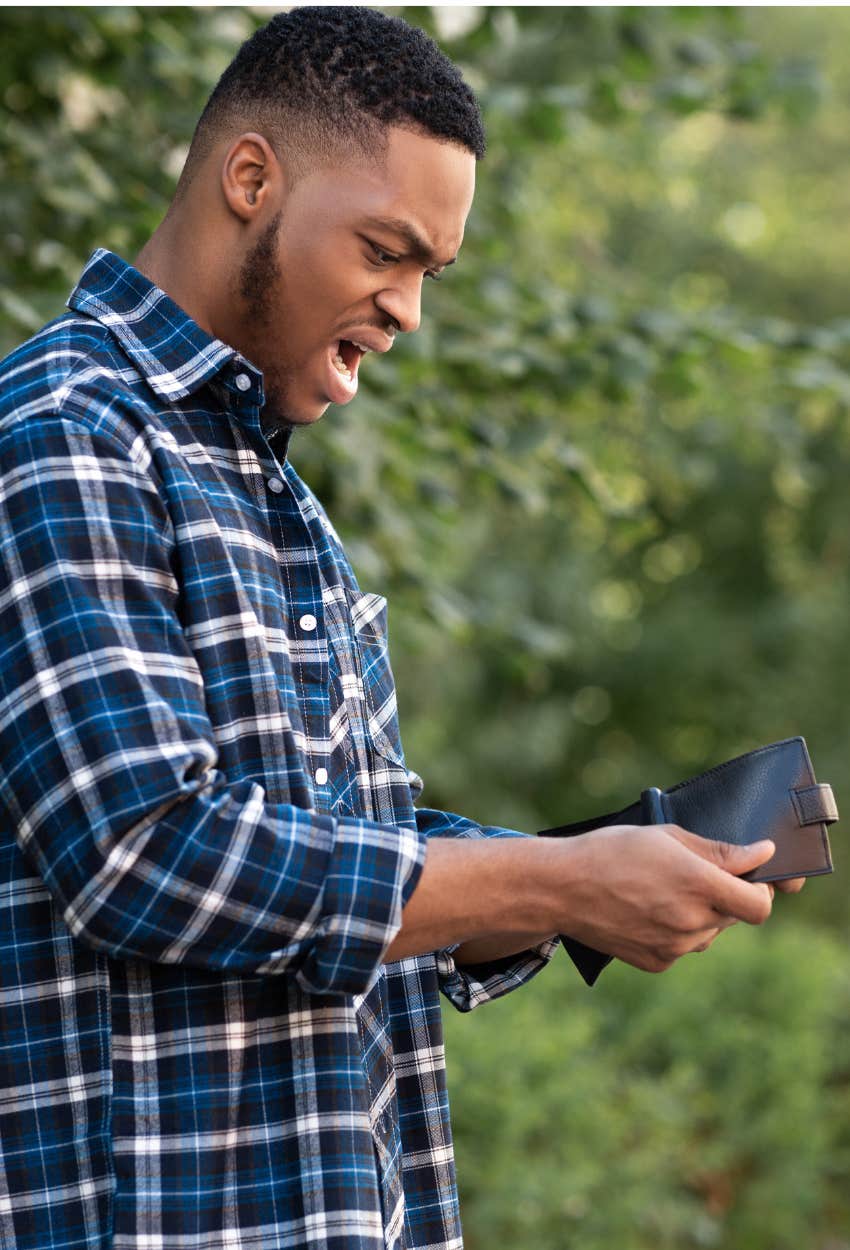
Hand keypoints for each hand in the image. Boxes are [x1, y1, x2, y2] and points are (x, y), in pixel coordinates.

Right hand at [558, 823, 774, 973]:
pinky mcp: (658, 962)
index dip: (760, 890)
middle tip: (689, 875)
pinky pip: (684, 947)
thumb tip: (762, 854)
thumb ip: (721, 851)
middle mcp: (691, 921)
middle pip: (735, 917)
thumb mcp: (667, 836)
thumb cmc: (612, 851)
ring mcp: (674, 947)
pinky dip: (676, 932)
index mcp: (699, 885)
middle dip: (724, 896)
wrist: (562, 888)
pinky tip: (647, 910)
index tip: (748, 877)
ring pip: (709, 933)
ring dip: (700, 915)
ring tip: (661, 891)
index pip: (759, 905)